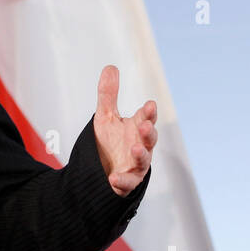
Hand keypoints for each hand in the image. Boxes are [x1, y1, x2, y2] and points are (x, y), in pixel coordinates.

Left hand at [92, 65, 156, 195]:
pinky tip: (115, 178)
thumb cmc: (109, 142)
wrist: (100, 170)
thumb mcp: (105, 116)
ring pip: (143, 161)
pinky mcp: (127, 181)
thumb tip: (110, 67)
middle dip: (148, 132)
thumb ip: (108, 94)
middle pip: (149, 139)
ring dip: (140, 154)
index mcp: (136, 129)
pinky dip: (123, 180)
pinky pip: (127, 182)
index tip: (149, 105)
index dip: (148, 113)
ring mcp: (135, 165)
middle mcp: (139, 146)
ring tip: (134, 149)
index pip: (146, 118)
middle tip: (144, 125)